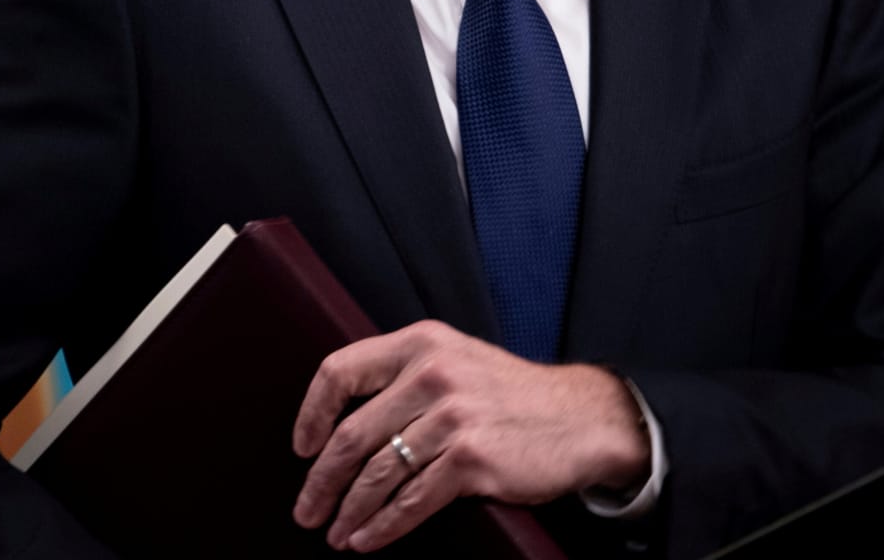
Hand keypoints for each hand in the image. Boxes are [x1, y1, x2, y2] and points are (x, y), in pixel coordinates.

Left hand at [290, 321, 648, 551]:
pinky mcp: (472, 459)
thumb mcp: (455, 359)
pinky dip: (383, 527)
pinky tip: (367, 540)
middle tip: (306, 510)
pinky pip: (412, 500)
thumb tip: (343, 418)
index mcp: (419, 343)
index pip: (340, 370)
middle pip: (352, 434)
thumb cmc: (510, 395)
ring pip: (378, 473)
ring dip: (349, 511)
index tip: (302, 447)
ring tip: (335, 534)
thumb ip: (405, 374)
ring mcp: (452, 416)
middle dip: (321, 481)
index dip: (312, 414)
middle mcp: (431, 374)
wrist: (581, 419)